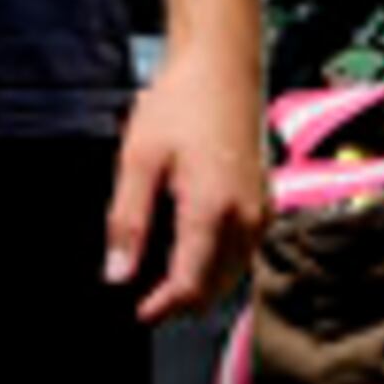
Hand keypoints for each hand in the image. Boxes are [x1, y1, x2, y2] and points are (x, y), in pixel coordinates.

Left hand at [105, 36, 268, 324]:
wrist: (223, 69)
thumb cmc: (182, 104)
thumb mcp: (138, 160)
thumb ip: (127, 221)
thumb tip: (118, 272)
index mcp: (213, 210)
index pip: (190, 284)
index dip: (162, 307)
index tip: (137, 314)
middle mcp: (246, 218)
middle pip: (214, 288)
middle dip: (180, 299)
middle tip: (143, 297)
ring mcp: (260, 213)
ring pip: (231, 274)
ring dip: (200, 284)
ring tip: (161, 278)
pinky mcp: (265, 205)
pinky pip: (243, 252)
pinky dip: (217, 263)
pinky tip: (191, 251)